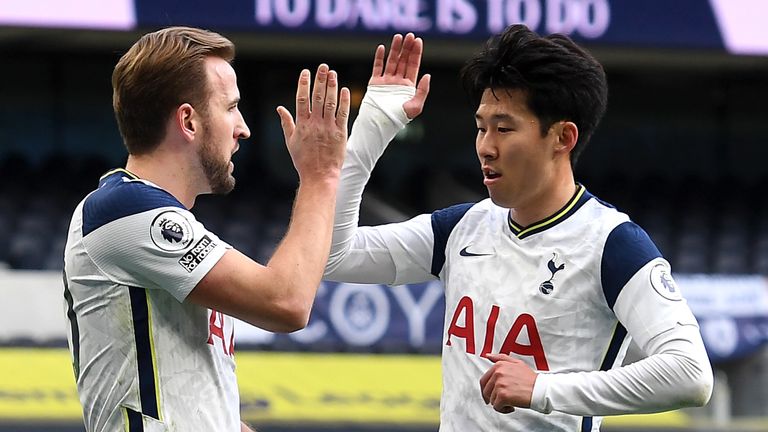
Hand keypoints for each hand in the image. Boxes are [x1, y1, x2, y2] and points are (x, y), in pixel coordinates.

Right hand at [276, 64, 350, 182]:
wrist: (319, 176)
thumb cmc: (303, 160)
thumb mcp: (291, 142)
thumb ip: (286, 123)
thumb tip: (279, 108)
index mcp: (302, 125)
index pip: (301, 99)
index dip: (304, 84)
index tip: (306, 72)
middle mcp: (315, 124)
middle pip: (317, 97)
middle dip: (320, 80)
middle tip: (323, 66)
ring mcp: (328, 128)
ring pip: (330, 103)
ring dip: (332, 87)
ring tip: (333, 73)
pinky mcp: (340, 134)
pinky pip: (342, 115)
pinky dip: (344, 102)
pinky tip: (344, 90)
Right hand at [369, 33, 430, 118]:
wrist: (380, 123)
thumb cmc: (399, 118)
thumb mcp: (416, 106)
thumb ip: (422, 91)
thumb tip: (427, 75)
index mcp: (408, 86)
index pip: (413, 65)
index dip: (416, 53)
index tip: (418, 41)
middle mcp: (398, 82)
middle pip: (403, 60)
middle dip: (407, 48)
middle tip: (409, 35)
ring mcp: (386, 81)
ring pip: (391, 61)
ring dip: (395, 49)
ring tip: (398, 37)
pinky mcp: (375, 83)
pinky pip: (377, 67)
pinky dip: (379, 57)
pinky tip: (382, 47)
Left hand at [479, 353, 537, 413]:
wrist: (540, 389)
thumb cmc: (531, 379)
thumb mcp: (516, 363)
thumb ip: (501, 358)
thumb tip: (488, 356)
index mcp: (499, 366)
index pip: (483, 380)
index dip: (486, 389)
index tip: (490, 394)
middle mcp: (498, 374)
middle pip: (486, 391)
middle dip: (493, 397)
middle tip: (501, 400)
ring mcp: (500, 385)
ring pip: (491, 400)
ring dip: (500, 403)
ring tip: (510, 402)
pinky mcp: (503, 396)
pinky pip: (496, 407)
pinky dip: (503, 409)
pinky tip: (511, 406)